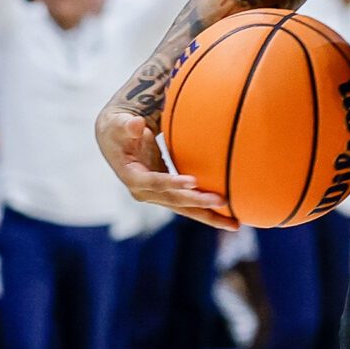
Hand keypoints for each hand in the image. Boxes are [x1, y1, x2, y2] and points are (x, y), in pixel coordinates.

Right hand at [97, 106, 235, 229]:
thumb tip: (137, 125)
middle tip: (223, 200)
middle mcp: (144, 192)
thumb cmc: (118, 129)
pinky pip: (189, 205)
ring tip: (234, 224)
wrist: (115, 141)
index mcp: (131, 176)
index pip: (154, 182)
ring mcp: (157, 195)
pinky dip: (207, 210)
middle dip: (198, 203)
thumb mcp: (118, 124)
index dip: (172, 183)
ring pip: (185, 209)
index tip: (192, 182)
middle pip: (174, 201)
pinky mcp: (168, 194)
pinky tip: (229, 217)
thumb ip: (128, 126)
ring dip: (209, 216)